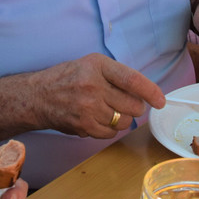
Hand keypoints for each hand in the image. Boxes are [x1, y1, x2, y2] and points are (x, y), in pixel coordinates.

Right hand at [33, 54, 164, 137]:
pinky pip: (110, 133)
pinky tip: (98, 119)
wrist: (37, 96)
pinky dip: (109, 128)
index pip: (132, 80)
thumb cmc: (66, 78)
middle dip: (135, 107)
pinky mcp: (83, 126)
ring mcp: (88, 108)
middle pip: (132, 105)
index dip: (150, 91)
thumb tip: (143, 94)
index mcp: (97, 66)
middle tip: (127, 104)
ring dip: (121, 119)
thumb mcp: (90, 65)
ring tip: (108, 110)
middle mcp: (93, 86)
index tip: (160, 100)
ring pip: (124, 122)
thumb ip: (115, 76)